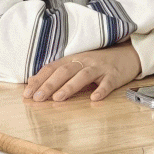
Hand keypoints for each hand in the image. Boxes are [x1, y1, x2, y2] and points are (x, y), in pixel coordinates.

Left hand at [23, 43, 142, 102]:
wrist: (126, 54)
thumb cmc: (97, 63)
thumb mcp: (77, 64)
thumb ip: (59, 73)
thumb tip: (35, 85)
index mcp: (72, 59)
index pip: (52, 68)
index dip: (39, 80)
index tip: (27, 94)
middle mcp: (84, 61)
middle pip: (64, 71)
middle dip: (50, 85)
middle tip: (38, 98)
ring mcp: (99, 68)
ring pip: (83, 76)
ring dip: (69, 87)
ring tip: (58, 98)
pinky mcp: (114, 75)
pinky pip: (107, 83)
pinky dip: (101, 90)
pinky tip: (94, 98)